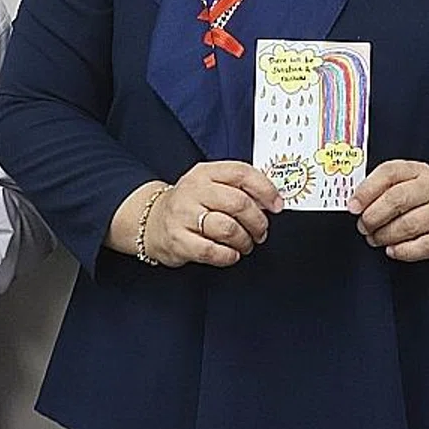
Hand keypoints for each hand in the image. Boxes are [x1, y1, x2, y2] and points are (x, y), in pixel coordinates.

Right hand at [133, 162, 282, 267]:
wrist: (151, 220)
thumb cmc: (190, 204)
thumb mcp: (210, 185)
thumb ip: (238, 188)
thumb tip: (271, 202)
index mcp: (205, 172)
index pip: (241, 173)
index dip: (265, 190)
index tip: (277, 205)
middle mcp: (193, 190)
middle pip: (238, 203)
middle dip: (257, 221)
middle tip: (261, 231)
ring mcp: (183, 215)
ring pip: (228, 229)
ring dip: (245, 241)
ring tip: (246, 244)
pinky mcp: (178, 240)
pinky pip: (212, 251)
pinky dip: (229, 256)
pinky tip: (231, 254)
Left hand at [348, 160, 428, 261]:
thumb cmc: (424, 197)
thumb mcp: (405, 182)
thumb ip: (380, 188)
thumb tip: (355, 204)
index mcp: (418, 170)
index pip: (389, 173)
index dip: (366, 191)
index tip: (353, 207)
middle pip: (397, 200)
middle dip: (373, 217)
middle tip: (363, 227)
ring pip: (409, 226)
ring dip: (385, 236)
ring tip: (375, 239)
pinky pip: (424, 246)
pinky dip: (403, 251)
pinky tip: (392, 250)